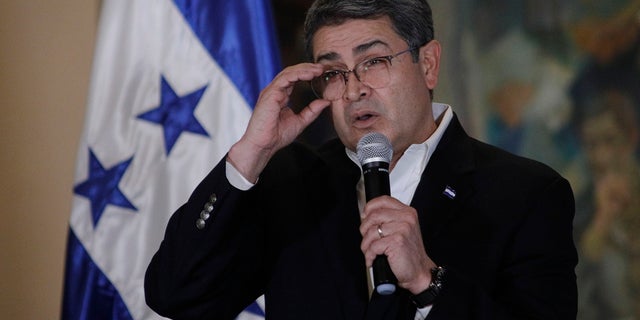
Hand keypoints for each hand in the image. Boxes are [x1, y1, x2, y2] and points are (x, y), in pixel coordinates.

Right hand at [228, 63, 329, 181]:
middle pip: (291, 72)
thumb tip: (326, 102)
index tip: (322, 73)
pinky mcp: (270, 94)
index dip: (308, 73)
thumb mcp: (300, 122)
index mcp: (280, 96)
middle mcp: (275, 91)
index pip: (294, 78)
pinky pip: (285, 79)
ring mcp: (271, 91)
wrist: (263, 145)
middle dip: (308, 68)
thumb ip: (312, 111)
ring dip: (305, 69)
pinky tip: (309, 74)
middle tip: (323, 67)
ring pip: (288, 72)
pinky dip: (298, 74)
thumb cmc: (276, 136)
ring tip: (318, 69)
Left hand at [359, 196, 436, 293]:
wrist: (419, 271)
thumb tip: (366, 215)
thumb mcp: (402, 229)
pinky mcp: (397, 241)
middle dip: (364, 229)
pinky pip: (373, 246)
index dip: (369, 207)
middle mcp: (406, 218)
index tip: (364, 216)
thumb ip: (389, 219)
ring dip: (366, 245)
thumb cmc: (408, 252)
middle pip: (373, 216)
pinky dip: (369, 255)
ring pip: (371, 232)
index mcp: (407, 212)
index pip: (384, 200)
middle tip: (367, 240)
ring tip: (370, 252)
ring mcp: (403, 229)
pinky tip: (372, 259)